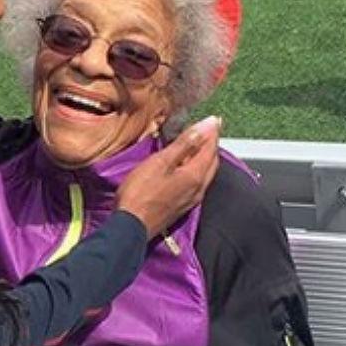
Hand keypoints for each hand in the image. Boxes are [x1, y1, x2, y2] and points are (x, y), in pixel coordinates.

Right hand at [116, 116, 221, 235]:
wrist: (131, 225)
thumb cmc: (141, 191)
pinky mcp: (183, 206)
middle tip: (209, 130)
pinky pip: (198, 182)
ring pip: (206, 173)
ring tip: (199, 145)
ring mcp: (192, 199)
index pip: (210, 148)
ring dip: (205, 157)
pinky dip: (197, 169)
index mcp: (195, 174)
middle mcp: (199, 187)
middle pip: (212, 161)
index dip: (212, 132)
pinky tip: (188, 167)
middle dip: (211, 144)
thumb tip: (205, 126)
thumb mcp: (160, 162)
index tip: (214, 119)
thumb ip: (184, 144)